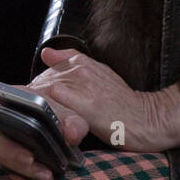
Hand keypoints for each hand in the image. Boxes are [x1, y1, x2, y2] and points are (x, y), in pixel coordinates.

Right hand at [0, 83, 87, 179]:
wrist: (63, 135)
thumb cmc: (62, 120)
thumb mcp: (72, 118)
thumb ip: (74, 123)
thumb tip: (70, 134)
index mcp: (12, 98)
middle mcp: (0, 117)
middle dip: (8, 148)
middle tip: (30, 159)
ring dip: (17, 164)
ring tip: (43, 172)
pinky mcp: (4, 155)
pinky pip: (6, 164)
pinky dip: (24, 171)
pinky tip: (44, 175)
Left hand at [30, 48, 179, 151]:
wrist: (149, 119)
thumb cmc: (124, 102)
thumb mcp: (100, 73)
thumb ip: (73, 61)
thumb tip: (46, 53)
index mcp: (82, 64)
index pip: (44, 71)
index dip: (35, 89)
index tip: (34, 104)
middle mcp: (80, 71)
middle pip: (39, 83)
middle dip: (31, 101)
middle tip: (34, 119)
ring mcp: (83, 89)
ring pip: (44, 94)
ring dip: (35, 108)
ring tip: (36, 125)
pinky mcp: (87, 108)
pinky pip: (56, 108)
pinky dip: (45, 115)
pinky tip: (43, 126)